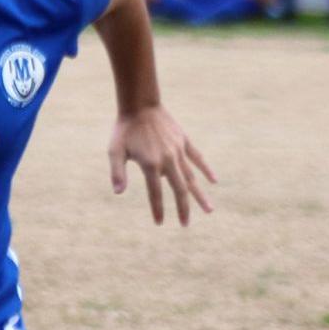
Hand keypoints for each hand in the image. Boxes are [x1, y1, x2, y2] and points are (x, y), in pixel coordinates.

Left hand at [109, 105, 214, 224]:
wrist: (140, 105)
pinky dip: (205, 170)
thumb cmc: (124, 130)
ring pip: (192, 177)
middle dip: (183, 208)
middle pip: (180, 189)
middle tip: (186, 225)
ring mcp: (179, 150)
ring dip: (200, 195)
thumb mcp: (114, 152)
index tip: (159, 223)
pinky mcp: (184, 141)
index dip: (157, 209)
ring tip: (209, 210)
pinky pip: (197, 158)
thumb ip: (117, 173)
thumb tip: (118, 193)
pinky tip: (213, 181)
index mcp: (151, 164)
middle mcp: (168, 159)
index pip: (156, 193)